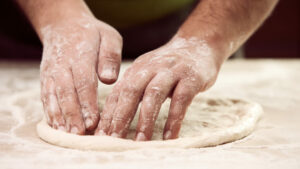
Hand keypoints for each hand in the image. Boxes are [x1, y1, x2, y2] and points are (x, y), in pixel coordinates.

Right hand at [40, 15, 121, 134]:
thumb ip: (110, 56)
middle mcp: (63, 65)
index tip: (93, 121)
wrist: (64, 25)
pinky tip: (56, 127)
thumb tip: (109, 78)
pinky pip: (46, 96)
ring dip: (59, 117)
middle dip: (73, 115)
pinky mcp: (46, 77)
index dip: (87, 103)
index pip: (84, 82)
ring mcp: (51, 72)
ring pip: (53, 96)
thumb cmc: (93, 35)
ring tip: (66, 135)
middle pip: (67, 92)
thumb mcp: (108, 37)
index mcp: (81, 54)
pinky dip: (49, 112)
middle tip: (80, 134)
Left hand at [95, 36, 221, 139]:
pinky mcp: (190, 78)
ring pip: (154, 95)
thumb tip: (113, 119)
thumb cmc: (169, 67)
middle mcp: (150, 69)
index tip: (101, 136)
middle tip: (114, 140)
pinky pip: (181, 100)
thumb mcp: (147, 74)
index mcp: (136, 70)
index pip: (117, 94)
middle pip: (131, 92)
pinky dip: (174, 119)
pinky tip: (169, 137)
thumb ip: (132, 91)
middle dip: (121, 117)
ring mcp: (171, 72)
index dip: (107, 115)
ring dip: (146, 119)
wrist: (199, 44)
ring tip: (140, 141)